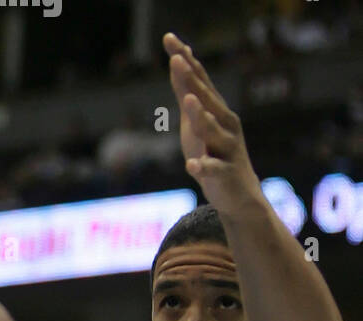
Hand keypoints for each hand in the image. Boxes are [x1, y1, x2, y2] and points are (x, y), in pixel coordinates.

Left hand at [163, 33, 262, 215]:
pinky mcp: (224, 173)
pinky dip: (202, 166)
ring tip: (189, 100)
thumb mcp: (195, 124)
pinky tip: (191, 165)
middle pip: (206, 99)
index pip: (198, 80)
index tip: (168, 39)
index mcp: (216, 111)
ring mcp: (226, 148)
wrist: (238, 195)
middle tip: (177, 59)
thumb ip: (187, 95)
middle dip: (191, 79)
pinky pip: (212, 169)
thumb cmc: (213, 154)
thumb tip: (178, 62)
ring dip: (200, 115)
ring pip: (212, 130)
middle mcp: (225, 124)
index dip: (184, 60)